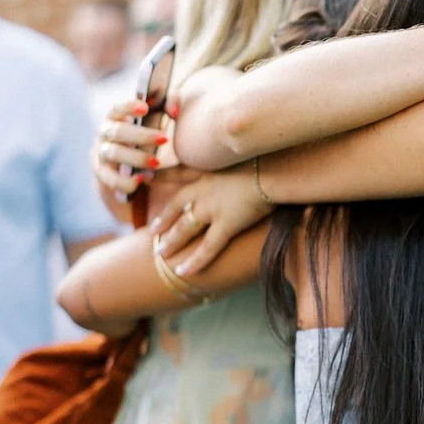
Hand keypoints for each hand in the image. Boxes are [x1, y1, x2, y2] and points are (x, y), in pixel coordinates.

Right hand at [94, 100, 178, 198]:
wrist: (129, 176)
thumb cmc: (146, 142)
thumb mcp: (156, 124)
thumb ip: (167, 108)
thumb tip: (174, 111)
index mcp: (116, 119)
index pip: (117, 109)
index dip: (128, 107)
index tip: (145, 108)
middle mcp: (104, 135)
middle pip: (117, 131)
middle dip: (141, 135)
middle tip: (164, 138)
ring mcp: (101, 155)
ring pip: (114, 153)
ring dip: (136, 157)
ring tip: (157, 163)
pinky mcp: (103, 177)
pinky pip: (111, 179)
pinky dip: (126, 180)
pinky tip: (142, 179)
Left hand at [152, 164, 268, 276]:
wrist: (275, 168)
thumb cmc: (268, 157)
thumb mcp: (243, 151)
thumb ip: (237, 158)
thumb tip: (244, 153)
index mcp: (208, 170)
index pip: (179, 173)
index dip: (163, 177)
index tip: (148, 179)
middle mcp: (204, 190)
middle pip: (177, 206)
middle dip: (164, 219)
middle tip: (152, 231)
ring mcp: (213, 208)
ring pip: (185, 228)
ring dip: (171, 241)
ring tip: (160, 254)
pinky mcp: (227, 225)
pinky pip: (208, 247)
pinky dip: (195, 260)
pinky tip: (183, 271)